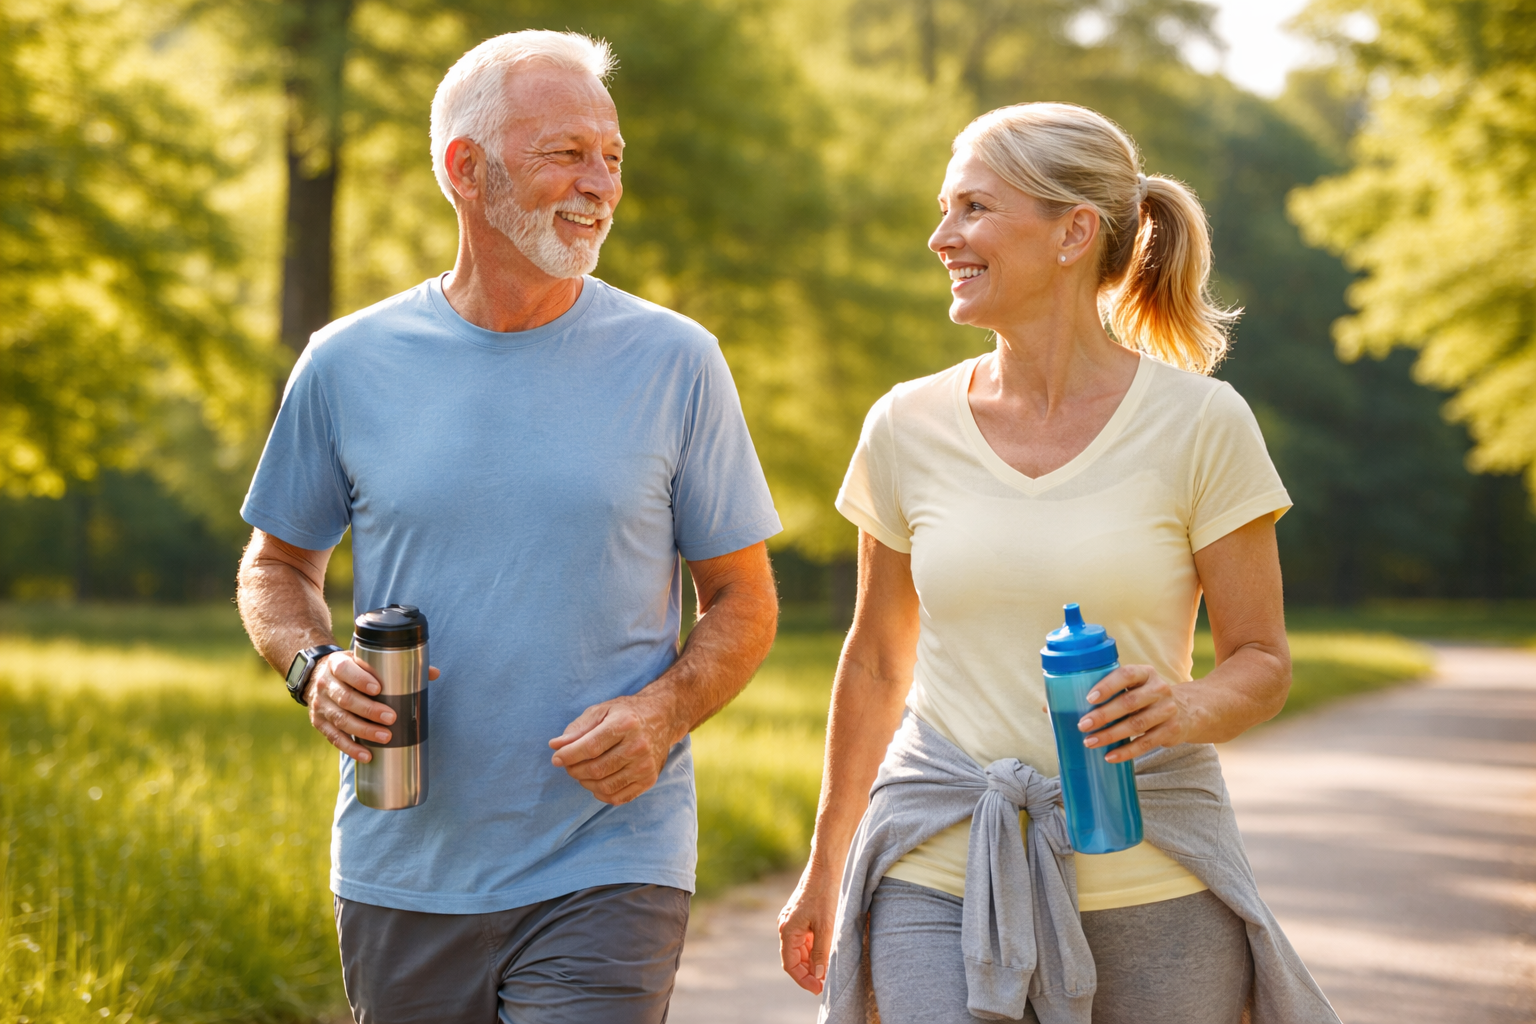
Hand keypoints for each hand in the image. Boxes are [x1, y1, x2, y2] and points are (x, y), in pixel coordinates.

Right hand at [306, 651, 439, 761]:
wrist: (316, 675)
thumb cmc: (352, 669)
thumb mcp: (365, 660)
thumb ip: (397, 665)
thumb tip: (434, 673)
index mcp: (336, 664)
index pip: (345, 670)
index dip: (360, 680)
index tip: (379, 689)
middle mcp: (325, 685)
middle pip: (345, 699)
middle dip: (369, 710)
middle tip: (391, 718)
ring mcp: (320, 705)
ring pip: (340, 720)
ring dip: (363, 730)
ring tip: (385, 737)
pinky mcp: (319, 723)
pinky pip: (334, 738)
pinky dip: (350, 748)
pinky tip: (367, 755)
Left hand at [549, 695, 680, 805]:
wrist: (663, 719)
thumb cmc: (626, 714)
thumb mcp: (601, 711)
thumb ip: (577, 729)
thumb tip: (555, 746)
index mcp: (625, 724)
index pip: (590, 747)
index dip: (568, 755)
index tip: (556, 758)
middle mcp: (638, 746)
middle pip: (596, 769)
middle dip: (574, 770)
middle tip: (568, 765)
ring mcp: (645, 766)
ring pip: (605, 786)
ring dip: (585, 783)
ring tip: (581, 772)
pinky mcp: (649, 780)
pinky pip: (618, 797)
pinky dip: (601, 794)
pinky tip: (596, 782)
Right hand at [778, 862, 838, 994]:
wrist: (827, 867)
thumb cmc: (826, 894)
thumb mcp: (826, 927)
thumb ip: (820, 953)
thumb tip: (818, 975)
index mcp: (788, 930)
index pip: (790, 964)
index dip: (803, 979)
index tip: (818, 989)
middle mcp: (786, 926)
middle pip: (794, 958)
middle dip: (807, 972)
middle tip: (824, 983)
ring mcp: (793, 920)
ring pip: (799, 949)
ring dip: (811, 961)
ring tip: (827, 970)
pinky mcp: (801, 915)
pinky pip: (804, 938)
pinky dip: (813, 949)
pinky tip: (825, 952)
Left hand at [1076, 664, 1193, 762]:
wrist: (1188, 710)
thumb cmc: (1146, 697)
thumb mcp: (1135, 686)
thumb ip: (1110, 690)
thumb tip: (1059, 706)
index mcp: (1145, 673)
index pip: (1126, 674)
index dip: (1108, 685)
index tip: (1089, 699)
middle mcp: (1159, 689)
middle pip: (1129, 702)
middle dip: (1104, 715)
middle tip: (1083, 725)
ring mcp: (1167, 710)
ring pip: (1137, 724)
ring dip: (1111, 735)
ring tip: (1090, 742)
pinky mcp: (1171, 730)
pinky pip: (1146, 743)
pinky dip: (1126, 751)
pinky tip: (1109, 756)